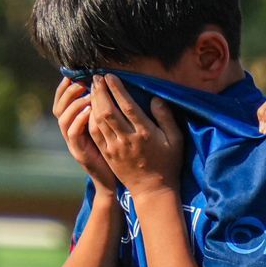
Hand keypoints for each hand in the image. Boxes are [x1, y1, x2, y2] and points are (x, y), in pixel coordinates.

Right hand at [53, 78, 115, 189]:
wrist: (114, 180)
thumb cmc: (114, 151)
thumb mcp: (107, 127)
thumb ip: (103, 108)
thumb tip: (107, 86)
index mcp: (75, 124)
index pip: (62, 102)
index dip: (65, 88)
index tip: (73, 74)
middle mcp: (70, 133)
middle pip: (59, 108)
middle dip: (68, 93)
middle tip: (81, 83)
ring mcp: (73, 144)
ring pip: (63, 120)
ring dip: (74, 105)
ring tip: (87, 96)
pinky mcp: (80, 153)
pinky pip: (73, 134)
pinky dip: (79, 121)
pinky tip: (89, 112)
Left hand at [87, 75, 184, 197]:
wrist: (153, 190)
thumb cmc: (168, 163)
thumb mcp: (176, 140)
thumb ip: (167, 118)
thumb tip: (155, 99)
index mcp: (145, 133)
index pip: (127, 106)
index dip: (116, 89)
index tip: (110, 76)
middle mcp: (127, 139)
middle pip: (108, 111)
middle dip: (100, 92)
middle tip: (96, 77)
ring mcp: (114, 148)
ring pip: (98, 121)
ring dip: (93, 103)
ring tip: (91, 89)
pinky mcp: (107, 154)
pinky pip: (94, 133)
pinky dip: (90, 119)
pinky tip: (89, 109)